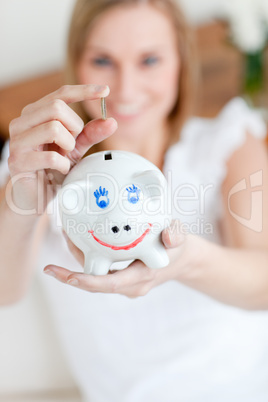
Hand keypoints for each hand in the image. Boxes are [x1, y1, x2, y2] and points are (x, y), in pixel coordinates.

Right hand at [7, 85, 116, 214]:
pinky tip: (59, 170)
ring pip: (53, 128)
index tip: (106, 91)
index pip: (60, 94)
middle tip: (71, 144)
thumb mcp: (74, 148)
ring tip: (63, 156)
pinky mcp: (18, 161)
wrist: (34, 196)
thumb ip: (90, 134)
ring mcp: (17, 141)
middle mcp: (22, 122)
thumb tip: (111, 121)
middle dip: (74, 127)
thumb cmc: (52, 169)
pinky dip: (63, 165)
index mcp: (35, 114)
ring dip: (68, 145)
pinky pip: (51, 157)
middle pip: (57, 107)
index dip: (84, 91)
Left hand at [43, 220, 192, 297]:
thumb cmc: (178, 248)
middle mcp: (131, 286)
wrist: (182, 260)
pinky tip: (77, 243)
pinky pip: (99, 274)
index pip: (111, 284)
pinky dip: (87, 261)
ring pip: (95, 279)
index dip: (88, 282)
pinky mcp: (121, 279)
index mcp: (143, 276)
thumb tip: (169, 236)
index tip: (67, 277)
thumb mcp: (180, 238)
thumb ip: (176, 235)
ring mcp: (125, 285)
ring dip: (77, 265)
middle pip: (96, 285)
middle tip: (50, 268)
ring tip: (65, 239)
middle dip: (71, 277)